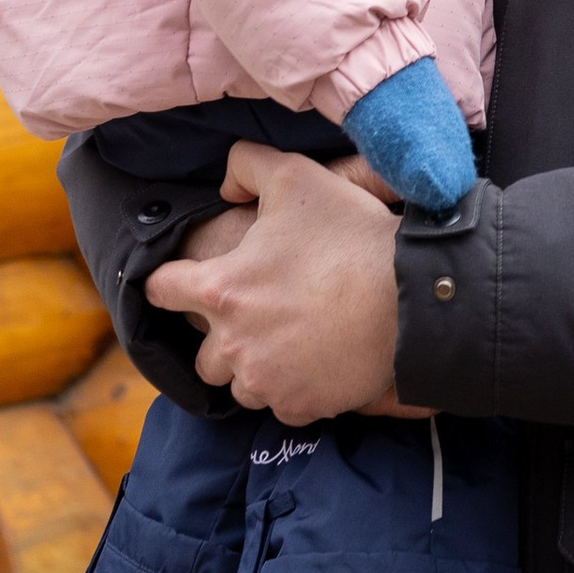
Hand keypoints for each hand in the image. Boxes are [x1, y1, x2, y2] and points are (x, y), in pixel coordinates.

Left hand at [147, 138, 418, 422]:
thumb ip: (246, 165)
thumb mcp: (296, 177)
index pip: (161, 290)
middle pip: (202, 355)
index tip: (187, 283)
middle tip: (258, 316)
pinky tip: (317, 364)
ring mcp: (266, 381)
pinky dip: (292, 390)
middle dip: (222, 338)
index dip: (172, 282)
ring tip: (288, 343)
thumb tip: (225, 186)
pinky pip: (281, 406)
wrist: (412, 296)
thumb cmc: (350, 236)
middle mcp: (232, 344)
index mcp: (221, 289)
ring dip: (255, 369)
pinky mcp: (300, 407)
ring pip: (239, 386)